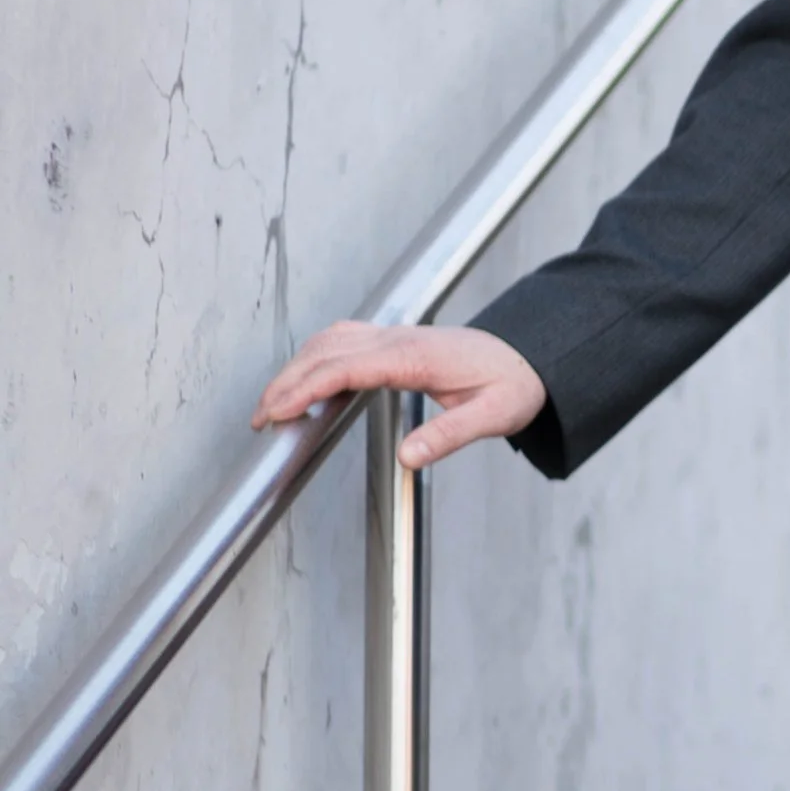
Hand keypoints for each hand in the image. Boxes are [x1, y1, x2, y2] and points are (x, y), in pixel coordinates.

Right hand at [250, 322, 547, 468]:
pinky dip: (314, 356)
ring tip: (272, 404)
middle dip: (286, 382)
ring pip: (328, 341)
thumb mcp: (492, 416)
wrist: (530, 355)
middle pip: (325, 352)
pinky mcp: (392, 339)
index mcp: (414, 357)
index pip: (345, 368)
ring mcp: (393, 335)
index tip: (276, 410)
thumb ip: (450, 435)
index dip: (305, 388)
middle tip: (259, 419)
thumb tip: (411, 456)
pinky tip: (304, 376)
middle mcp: (397, 339)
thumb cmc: (512, 384)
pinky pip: (342, 339)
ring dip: (295, 368)